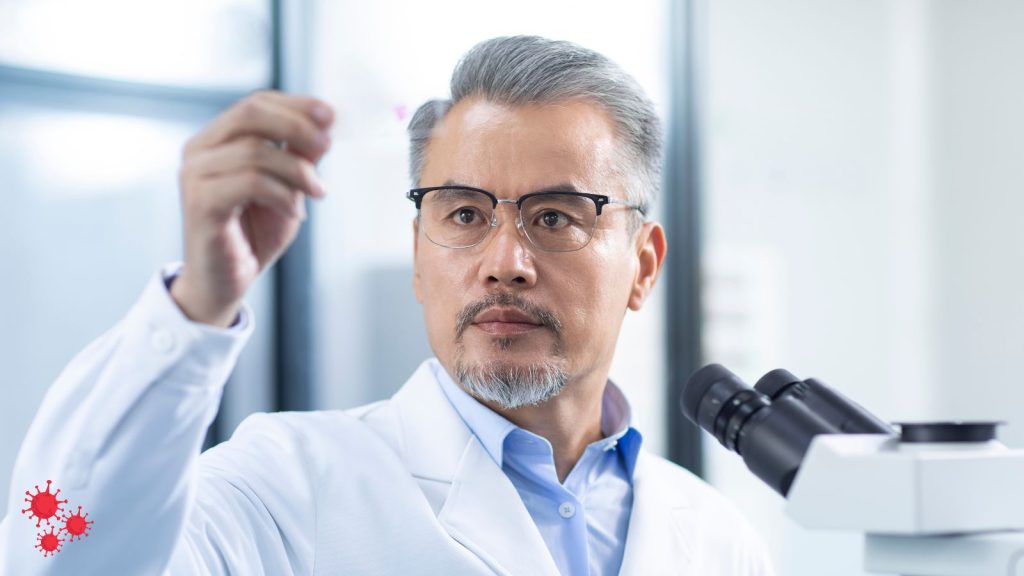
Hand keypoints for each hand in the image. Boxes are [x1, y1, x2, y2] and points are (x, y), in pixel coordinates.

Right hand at [171, 91, 333, 326]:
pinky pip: (251, 182)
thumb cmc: (255, 233)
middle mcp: (199, 150)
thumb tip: (326, 123)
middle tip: (328, 145)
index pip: (256, 103)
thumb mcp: (288, 187)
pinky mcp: (200, 202)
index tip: (331, 115)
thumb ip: (300, 156)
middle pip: (250, 113)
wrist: (228, 281)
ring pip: (256, 151)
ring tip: (317, 193)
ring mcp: (195, 175)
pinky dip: (282, 194)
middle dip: (297, 125)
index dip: (296, 104)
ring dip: (298, 170)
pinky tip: (294, 212)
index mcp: (216, 139)